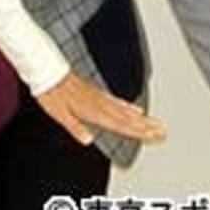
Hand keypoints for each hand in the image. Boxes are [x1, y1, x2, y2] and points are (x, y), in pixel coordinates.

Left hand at [35, 72, 165, 145]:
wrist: (46, 69)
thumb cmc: (51, 92)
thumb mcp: (59, 114)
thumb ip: (75, 127)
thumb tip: (87, 140)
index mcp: (93, 111)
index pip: (120, 125)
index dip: (138, 132)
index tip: (154, 136)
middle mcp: (99, 103)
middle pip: (127, 117)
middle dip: (146, 126)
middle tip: (163, 131)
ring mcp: (98, 96)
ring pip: (123, 108)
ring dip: (139, 117)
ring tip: (153, 122)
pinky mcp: (94, 90)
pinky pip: (115, 100)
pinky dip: (126, 105)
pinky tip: (131, 108)